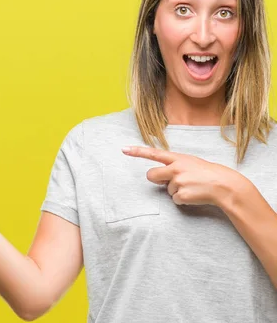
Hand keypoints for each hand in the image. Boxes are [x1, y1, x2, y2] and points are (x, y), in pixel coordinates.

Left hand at [121, 146, 246, 206]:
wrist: (225, 185)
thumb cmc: (207, 173)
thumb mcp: (191, 162)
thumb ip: (174, 165)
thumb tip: (159, 176)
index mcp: (178, 158)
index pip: (154, 153)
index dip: (137, 151)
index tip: (123, 149)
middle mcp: (176, 168)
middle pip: (151, 175)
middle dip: (156, 180)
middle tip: (170, 181)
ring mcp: (178, 182)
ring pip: (166, 190)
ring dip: (177, 191)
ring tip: (193, 187)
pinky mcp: (182, 195)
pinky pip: (175, 200)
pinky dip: (183, 200)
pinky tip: (194, 195)